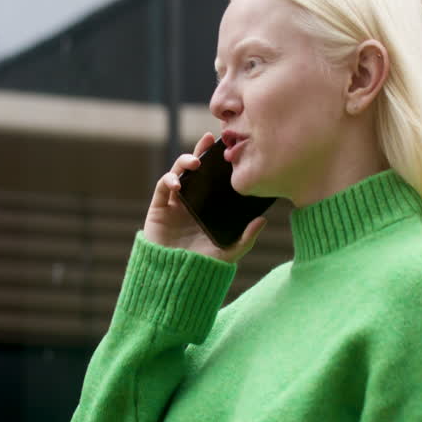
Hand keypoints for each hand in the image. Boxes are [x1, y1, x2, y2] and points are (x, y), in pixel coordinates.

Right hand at [143, 132, 266, 263]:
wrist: (175, 282)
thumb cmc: (202, 268)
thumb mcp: (228, 252)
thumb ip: (245, 238)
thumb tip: (263, 220)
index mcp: (207, 207)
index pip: (213, 179)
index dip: (218, 162)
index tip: (228, 146)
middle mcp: (190, 202)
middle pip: (194, 170)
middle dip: (200, 151)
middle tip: (209, 139)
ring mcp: (173, 204)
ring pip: (178, 173)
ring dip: (184, 162)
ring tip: (195, 163)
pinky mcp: (158, 209)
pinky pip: (162, 187)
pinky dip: (169, 180)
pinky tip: (178, 183)